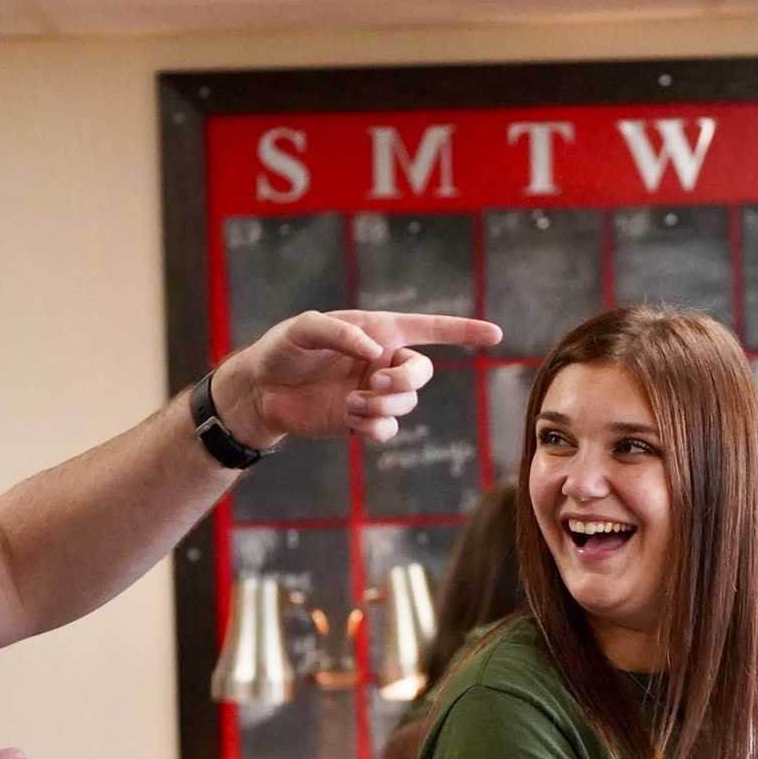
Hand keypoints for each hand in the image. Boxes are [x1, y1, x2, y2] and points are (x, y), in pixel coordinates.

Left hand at [212, 310, 504, 448]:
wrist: (262, 390)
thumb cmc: (283, 349)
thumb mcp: (304, 328)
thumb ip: (341, 334)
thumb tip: (375, 353)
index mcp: (379, 331)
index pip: (430, 329)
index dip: (464, 330)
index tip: (495, 334)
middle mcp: (383, 361)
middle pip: (423, 373)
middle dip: (405, 381)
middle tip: (373, 383)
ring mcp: (375, 393)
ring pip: (406, 404)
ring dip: (382, 406)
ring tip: (350, 404)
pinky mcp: (362, 420)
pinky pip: (388, 430)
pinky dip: (374, 427)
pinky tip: (351, 421)